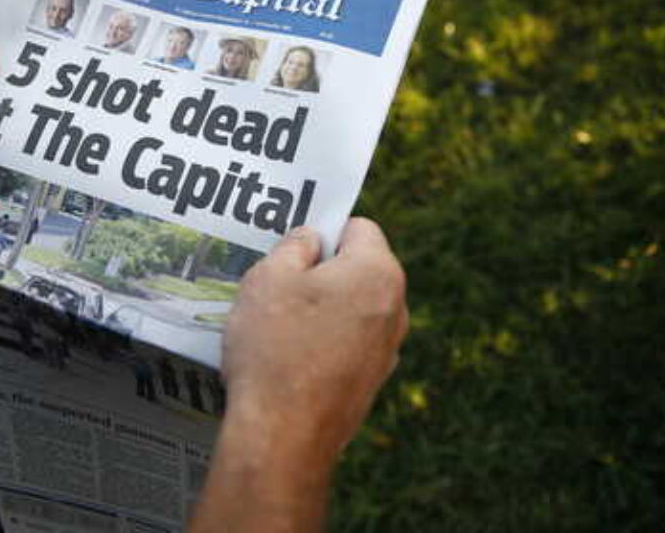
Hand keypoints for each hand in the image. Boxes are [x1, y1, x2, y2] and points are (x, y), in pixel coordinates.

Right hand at [222, 218, 408, 462]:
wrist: (282, 436)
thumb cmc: (275, 348)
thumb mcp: (269, 277)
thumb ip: (294, 246)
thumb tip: (311, 240)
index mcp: (377, 272)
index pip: (359, 227)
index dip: (323, 230)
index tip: (291, 248)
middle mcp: (395, 309)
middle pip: (357, 269)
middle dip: (320, 271)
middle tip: (275, 284)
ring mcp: (387, 350)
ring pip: (350, 308)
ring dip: (319, 309)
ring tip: (275, 325)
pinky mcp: (371, 383)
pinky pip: (346, 344)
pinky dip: (321, 343)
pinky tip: (285, 357)